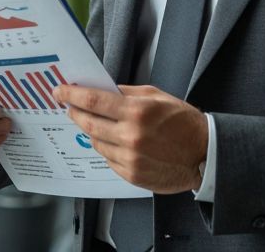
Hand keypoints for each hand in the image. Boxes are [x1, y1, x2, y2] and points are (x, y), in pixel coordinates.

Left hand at [53, 84, 207, 193]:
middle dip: (74, 113)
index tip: (59, 91)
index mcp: (137, 112)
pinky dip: (107, 148)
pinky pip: (108, 159)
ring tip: (95, 123)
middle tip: (69, 107)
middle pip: (88, 123)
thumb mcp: (157, 96)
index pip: (93, 101)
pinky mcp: (131, 174)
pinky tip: (115, 141)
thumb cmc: (184, 123)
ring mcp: (130, 158)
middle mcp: (130, 136)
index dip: (71, 95)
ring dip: (91, 131)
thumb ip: (128, 93)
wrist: (204, 154)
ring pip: (96, 142)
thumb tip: (103, 89)